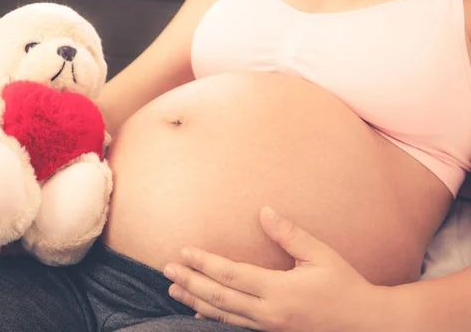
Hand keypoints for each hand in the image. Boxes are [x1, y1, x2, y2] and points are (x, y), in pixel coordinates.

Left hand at [164, 207, 390, 331]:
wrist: (365, 324)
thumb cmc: (344, 285)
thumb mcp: (321, 255)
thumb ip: (289, 234)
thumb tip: (264, 211)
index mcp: (280, 290)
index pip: (232, 275)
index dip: (206, 263)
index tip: (184, 251)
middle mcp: (269, 312)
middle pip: (219, 297)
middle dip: (190, 282)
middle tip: (166, 269)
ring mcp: (269, 327)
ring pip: (222, 314)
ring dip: (194, 300)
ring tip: (173, 288)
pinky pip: (235, 326)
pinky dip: (213, 317)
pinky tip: (197, 311)